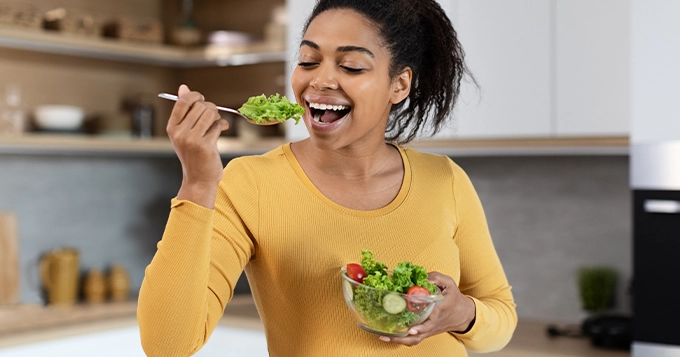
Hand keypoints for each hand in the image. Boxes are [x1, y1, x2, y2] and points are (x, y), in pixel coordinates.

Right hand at [168, 84, 229, 207]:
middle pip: (200, 106)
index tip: (202, 100)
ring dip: (217, 116)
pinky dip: (222, 125)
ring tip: (216, 123)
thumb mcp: (184, 133)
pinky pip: (217, 125)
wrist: (199, 179)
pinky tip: (221, 129)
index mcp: (172, 127)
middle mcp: (179, 133)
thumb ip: (185, 111)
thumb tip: (183, 87)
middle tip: (213, 116)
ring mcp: (192, 139)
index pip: (183, 101)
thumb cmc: (194, 155)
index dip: (196, 96)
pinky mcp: (205, 145)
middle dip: (210, 108)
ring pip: (210, 113)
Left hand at [379, 272, 475, 346]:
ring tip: (384, 337)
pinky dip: (403, 340)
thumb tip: (421, 277)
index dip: (421, 327)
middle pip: (418, 335)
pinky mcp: (426, 332)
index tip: (411, 329)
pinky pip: (414, 339)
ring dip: (399, 341)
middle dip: (403, 337)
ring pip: (415, 340)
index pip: (430, 321)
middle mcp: (433, 323)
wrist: (464, 315)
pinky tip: (390, 336)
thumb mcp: (449, 284)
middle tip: (388, 335)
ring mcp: (429, 330)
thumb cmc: (455, 298)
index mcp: (439, 312)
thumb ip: (436, 277)